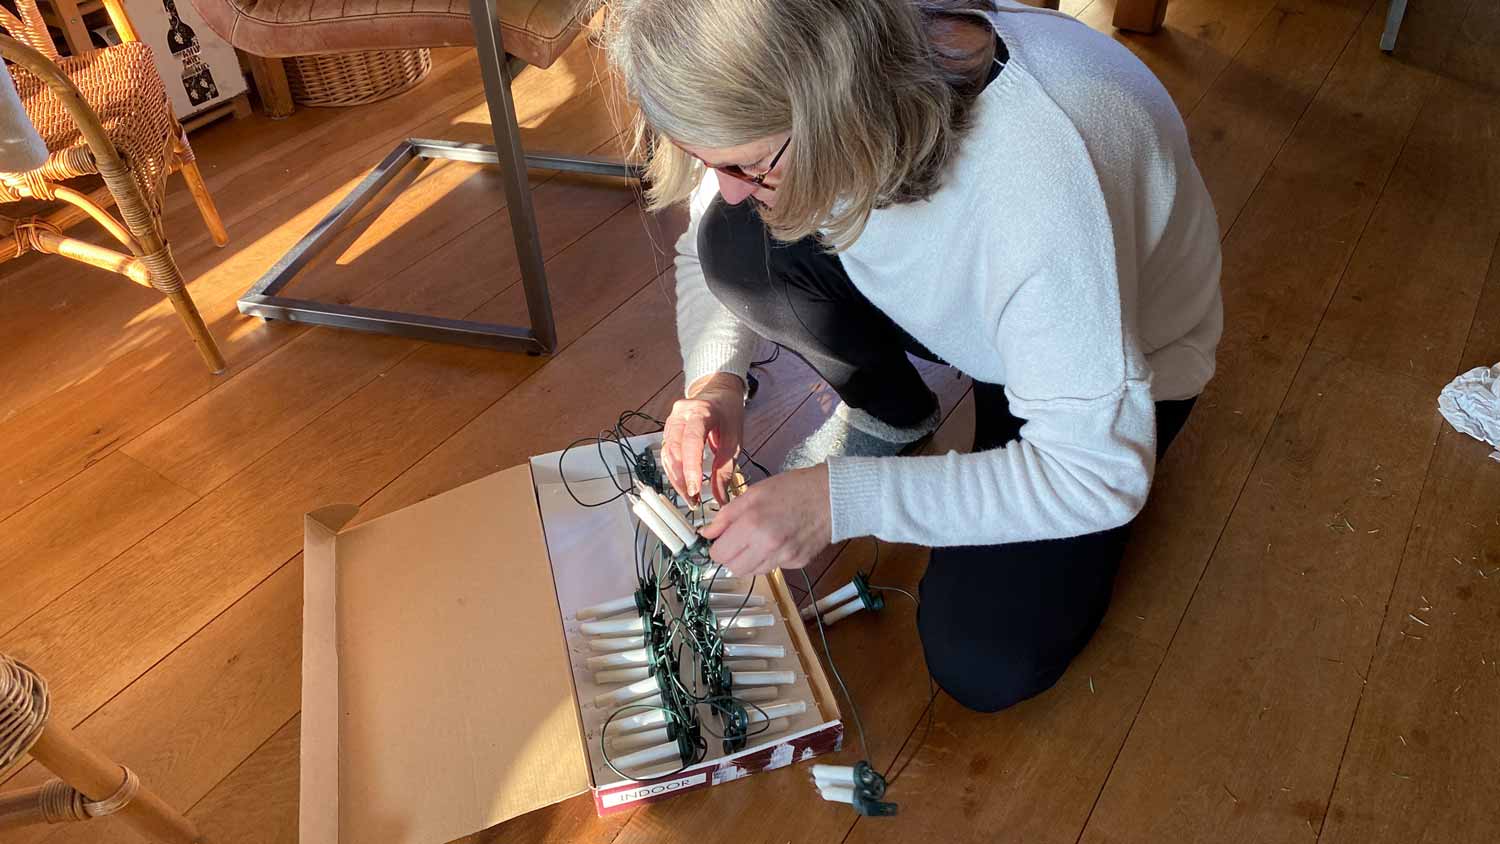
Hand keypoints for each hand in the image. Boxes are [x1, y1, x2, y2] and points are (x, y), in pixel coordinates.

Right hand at [662, 373, 745, 505]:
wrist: (718, 393)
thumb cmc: (728, 413)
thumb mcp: (734, 440)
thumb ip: (725, 469)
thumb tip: (721, 498)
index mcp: (702, 411)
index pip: (692, 440)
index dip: (691, 467)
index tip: (694, 490)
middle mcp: (681, 414)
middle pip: (674, 450)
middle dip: (682, 479)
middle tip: (694, 500)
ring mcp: (671, 421)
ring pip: (667, 454)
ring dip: (676, 479)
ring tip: (690, 497)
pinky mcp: (668, 430)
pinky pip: (666, 454)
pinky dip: (673, 472)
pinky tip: (683, 485)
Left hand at [700, 465, 831, 577]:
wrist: (833, 496)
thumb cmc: (794, 488)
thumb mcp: (753, 493)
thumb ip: (726, 515)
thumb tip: (707, 533)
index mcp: (752, 525)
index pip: (719, 555)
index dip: (716, 546)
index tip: (720, 539)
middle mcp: (767, 546)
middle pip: (733, 569)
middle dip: (731, 557)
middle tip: (737, 541)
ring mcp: (784, 558)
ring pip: (753, 572)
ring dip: (750, 559)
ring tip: (759, 538)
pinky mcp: (798, 563)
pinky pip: (774, 567)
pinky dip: (771, 558)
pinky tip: (779, 540)